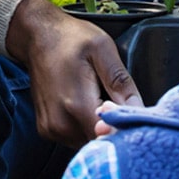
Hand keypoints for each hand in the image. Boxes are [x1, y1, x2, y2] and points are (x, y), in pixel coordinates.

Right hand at [5, 0, 142, 146]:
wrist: (38, 36)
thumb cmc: (70, 38)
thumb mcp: (103, 49)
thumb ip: (121, 83)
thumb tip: (140, 110)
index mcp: (77, 104)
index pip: (111, 136)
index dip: (125, 127)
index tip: (128, 109)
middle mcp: (61, 123)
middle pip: (100, 141)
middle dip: (112, 125)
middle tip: (113, 98)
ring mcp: (52, 129)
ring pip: (88, 141)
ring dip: (98, 126)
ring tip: (96, 98)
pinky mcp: (46, 130)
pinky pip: (75, 138)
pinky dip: (84, 126)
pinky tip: (83, 103)